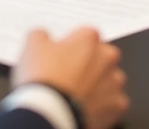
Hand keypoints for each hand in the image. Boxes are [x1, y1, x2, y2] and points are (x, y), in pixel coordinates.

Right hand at [12, 28, 129, 128]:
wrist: (51, 114)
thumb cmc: (45, 79)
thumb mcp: (32, 45)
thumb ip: (42, 34)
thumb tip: (43, 36)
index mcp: (89, 39)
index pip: (84, 34)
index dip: (71, 45)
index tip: (61, 55)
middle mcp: (107, 58)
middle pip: (101, 56)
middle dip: (88, 63)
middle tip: (67, 75)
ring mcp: (114, 83)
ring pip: (109, 80)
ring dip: (97, 84)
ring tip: (74, 93)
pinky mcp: (116, 107)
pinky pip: (112, 103)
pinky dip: (101, 105)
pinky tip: (84, 107)